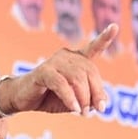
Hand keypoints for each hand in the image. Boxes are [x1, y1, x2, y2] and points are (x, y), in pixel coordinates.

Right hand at [0, 23, 117, 114]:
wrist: (23, 99)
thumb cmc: (50, 97)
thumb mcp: (75, 100)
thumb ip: (89, 99)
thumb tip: (102, 102)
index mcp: (76, 60)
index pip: (93, 47)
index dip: (104, 38)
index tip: (115, 26)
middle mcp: (66, 56)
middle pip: (90, 71)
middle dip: (96, 93)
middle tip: (96, 110)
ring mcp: (54, 62)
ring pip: (77, 78)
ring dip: (83, 98)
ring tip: (82, 112)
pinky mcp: (43, 71)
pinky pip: (61, 83)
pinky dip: (70, 97)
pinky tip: (73, 108)